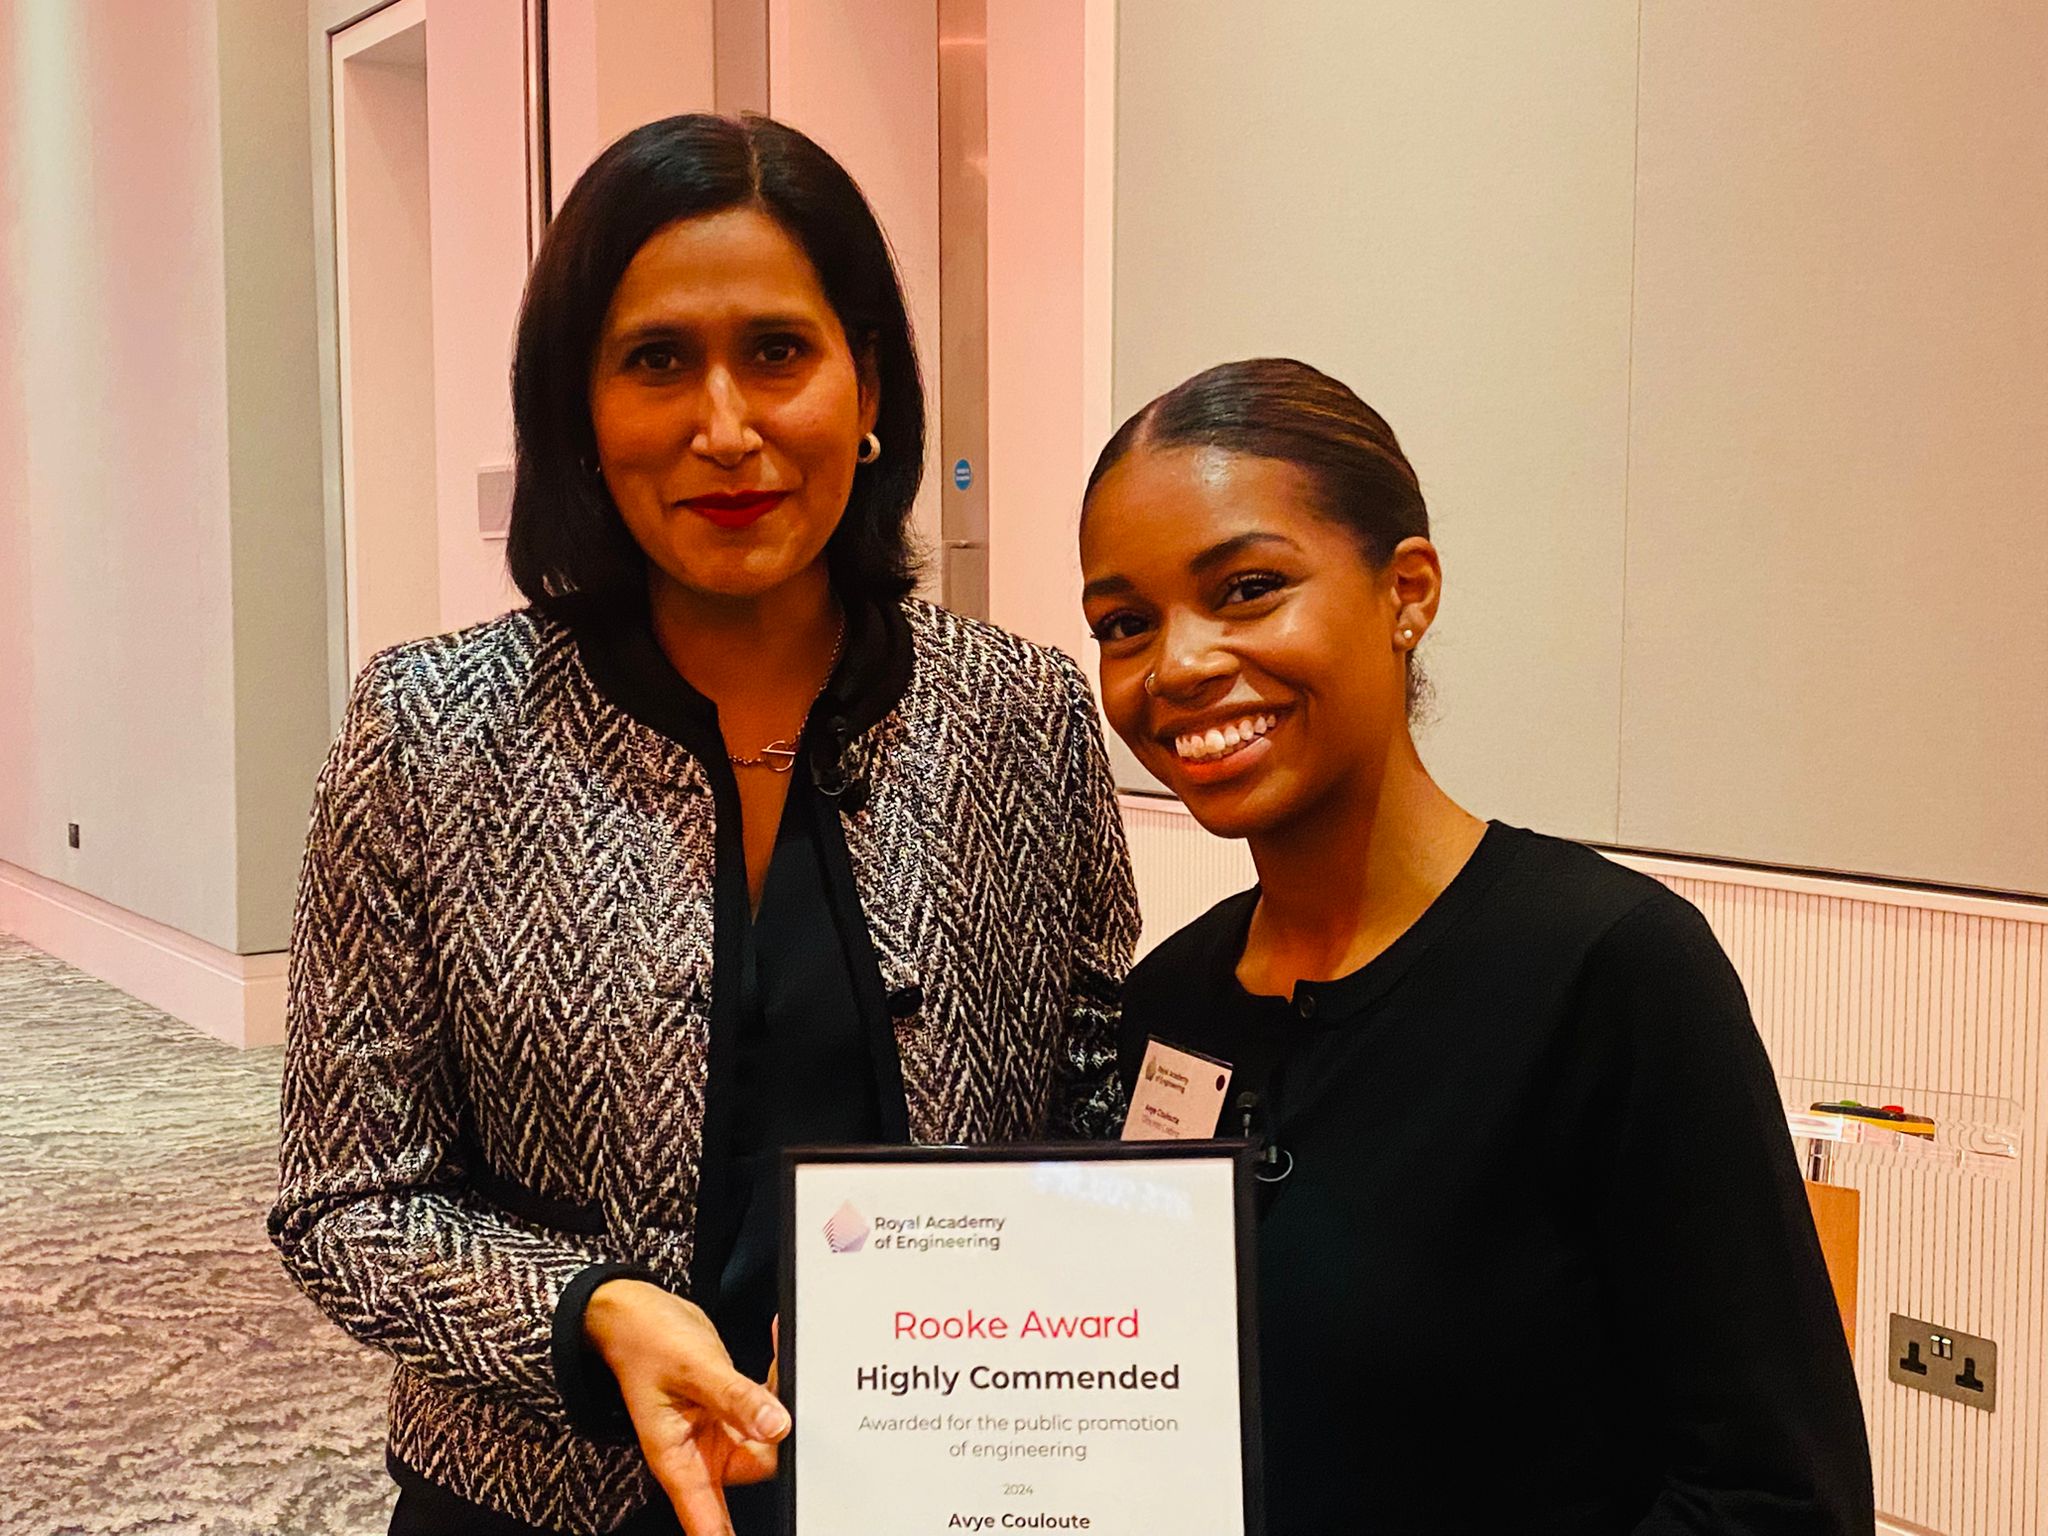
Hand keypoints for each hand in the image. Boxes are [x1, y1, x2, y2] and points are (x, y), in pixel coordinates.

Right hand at [584, 1280, 789, 1534]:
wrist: (636, 1313)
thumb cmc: (644, 1342)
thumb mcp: (690, 1367)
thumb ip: (734, 1398)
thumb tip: (776, 1426)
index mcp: (679, 1460)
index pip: (710, 1522)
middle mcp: (701, 1452)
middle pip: (760, 1466)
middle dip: (783, 1435)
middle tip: (789, 1392)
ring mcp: (718, 1431)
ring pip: (770, 1433)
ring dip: (783, 1400)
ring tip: (782, 1360)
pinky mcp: (732, 1409)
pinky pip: (767, 1406)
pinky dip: (776, 1381)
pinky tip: (779, 1348)